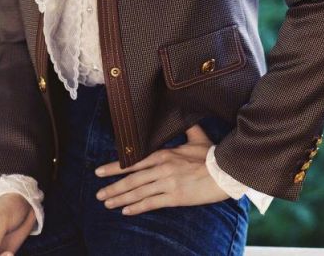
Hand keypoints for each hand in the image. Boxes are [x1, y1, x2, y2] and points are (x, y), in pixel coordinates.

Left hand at [94, 123, 229, 215]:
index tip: (99, 172)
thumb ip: (184, 127)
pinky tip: (126, 211)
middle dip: (113, 187)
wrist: (225, 171)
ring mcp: (167, 183)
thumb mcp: (195, 136)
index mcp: (163, 153)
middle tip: (99, 193)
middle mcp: (161, 168)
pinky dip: (136, 208)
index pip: (133, 162)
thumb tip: (180, 113)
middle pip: (132, 179)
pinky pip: (151, 203)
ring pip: (138, 192)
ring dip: (120, 199)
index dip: (115, 167)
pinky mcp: (175, 197)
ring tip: (107, 203)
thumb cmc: (210, 154)